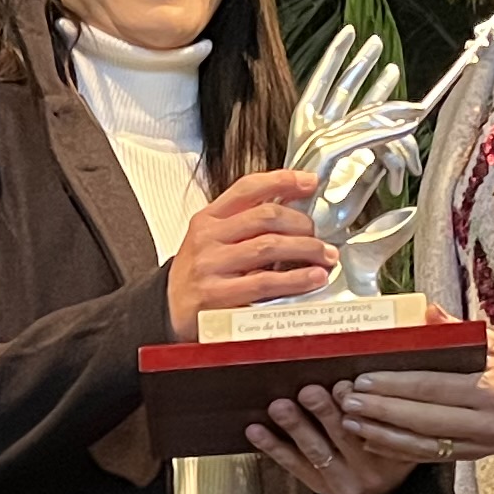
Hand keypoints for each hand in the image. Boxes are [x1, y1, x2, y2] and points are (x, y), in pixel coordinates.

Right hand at [166, 167, 332, 338]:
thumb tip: (294, 207)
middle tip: (320, 235)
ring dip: (306, 249)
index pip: (248, 188)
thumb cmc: (198, 276)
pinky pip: (265, 282)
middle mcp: (207, 239)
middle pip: (265, 216)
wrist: (169, 312)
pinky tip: (313, 277)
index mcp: (207, 219)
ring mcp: (211, 266)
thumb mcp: (212, 240)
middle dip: (302, 223)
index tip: (310, 183)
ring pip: (269, 246)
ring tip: (325, 256)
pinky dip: (296, 279)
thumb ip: (245, 223)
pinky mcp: (218, 296)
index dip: (283, 181)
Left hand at [248, 381, 431, 493]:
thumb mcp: (401, 438)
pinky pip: (293, 465)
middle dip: (324, 411)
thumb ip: (386, 411)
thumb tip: (360, 376)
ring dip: (295, 426)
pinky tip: (256, 430)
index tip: (344, 386)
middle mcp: (367, 466)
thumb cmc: (387, 454)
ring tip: (279, 407)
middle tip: (308, 391)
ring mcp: (340, 478)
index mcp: (393, 450)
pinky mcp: (318, 485)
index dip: (359, 405)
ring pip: (315, 449)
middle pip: (344, 435)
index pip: (377, 426)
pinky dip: (273, 446)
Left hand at [334, 336, 493, 463]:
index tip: (364, 380)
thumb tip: (425, 313)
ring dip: (382, 436)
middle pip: (422, 418)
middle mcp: (486, 421)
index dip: (395, 385)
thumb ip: (458, 329)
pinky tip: (373, 443)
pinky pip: (431, 457)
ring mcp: (481, 443)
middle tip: (348, 402)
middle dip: (381, 411)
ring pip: (423, 444)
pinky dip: (399, 451)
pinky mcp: (476, 457)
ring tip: (351, 424)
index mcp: (490, 388)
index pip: (432, 386)